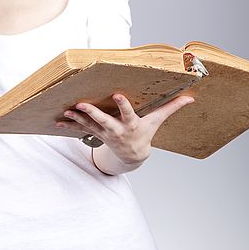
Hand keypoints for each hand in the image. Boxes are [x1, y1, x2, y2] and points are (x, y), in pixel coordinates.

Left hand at [55, 94, 194, 164]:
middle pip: (103, 120)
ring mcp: (104, 133)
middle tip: (82, 105)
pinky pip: (80, 130)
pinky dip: (69, 126)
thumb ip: (172, 107)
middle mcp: (116, 129)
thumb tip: (191, 98)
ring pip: (88, 125)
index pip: (127, 113)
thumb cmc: (145, 133)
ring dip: (76, 118)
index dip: (122, 105)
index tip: (117, 94)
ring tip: (66, 111)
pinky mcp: (96, 134)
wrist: (132, 155)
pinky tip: (57, 122)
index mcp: (131, 124)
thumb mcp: (158, 121)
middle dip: (92, 113)